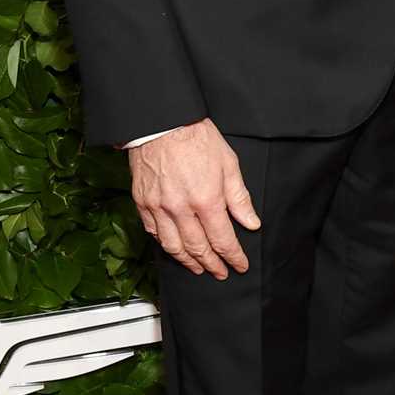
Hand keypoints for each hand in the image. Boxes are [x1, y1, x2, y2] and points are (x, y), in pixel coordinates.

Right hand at [129, 118, 260, 277]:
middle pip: (199, 248)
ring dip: (188, 262)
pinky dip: (166, 246)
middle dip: (212, 264)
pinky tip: (174, 248)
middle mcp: (181, 208)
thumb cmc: (196, 137)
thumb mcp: (228, 162)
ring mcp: (159, 208)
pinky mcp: (143, 203)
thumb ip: (239, 197)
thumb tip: (250, 222)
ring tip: (199, 268)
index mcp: (206, 199)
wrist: (162, 122)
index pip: (223, 239)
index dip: (233, 257)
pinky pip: (154, 233)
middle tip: (220, 272)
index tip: (240, 265)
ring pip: (174, 247)